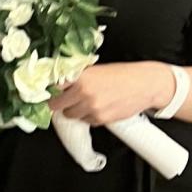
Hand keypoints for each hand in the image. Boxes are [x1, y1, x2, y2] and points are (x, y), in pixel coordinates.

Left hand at [50, 62, 175, 126]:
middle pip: (57, 105)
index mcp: (81, 77)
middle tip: (65, 99)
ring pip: (71, 115)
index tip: (46, 92)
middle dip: (59, 103)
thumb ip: (79, 77)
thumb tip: (61, 84)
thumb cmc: (124, 75)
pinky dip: (89, 117)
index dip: (49, 91)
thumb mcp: (97, 70)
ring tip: (86, 102)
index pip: (54, 87)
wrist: (145, 85)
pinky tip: (98, 107)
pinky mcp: (100, 119)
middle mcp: (84, 92)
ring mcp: (91, 108)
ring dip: (74, 111)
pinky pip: (86, 121)